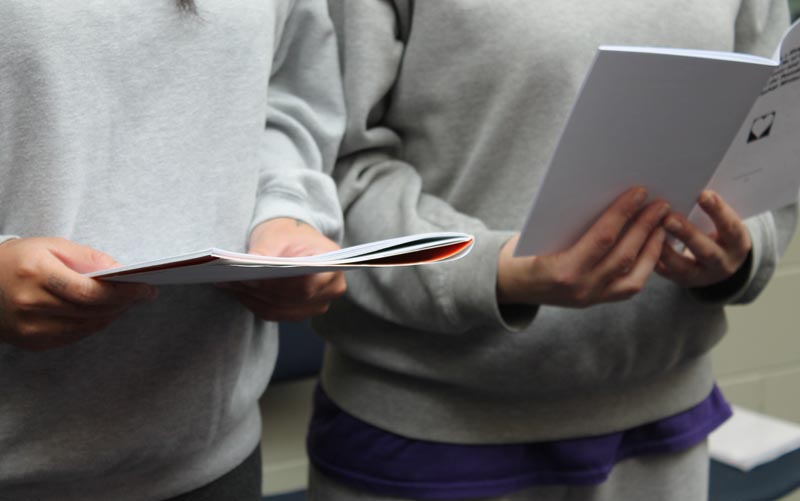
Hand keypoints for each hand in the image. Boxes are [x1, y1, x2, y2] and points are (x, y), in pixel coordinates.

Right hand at [0, 238, 156, 350]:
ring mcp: (30, 328)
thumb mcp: (51, 246)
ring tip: (126, 300)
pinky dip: (94, 323)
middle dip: (124, 303)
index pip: (90, 292)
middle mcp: (31, 304)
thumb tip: (121, 270)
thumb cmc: (18, 260)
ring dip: (112, 314)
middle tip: (142, 293)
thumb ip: (87, 257)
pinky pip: (75, 336)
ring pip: (88, 327)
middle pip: (93, 311)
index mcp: (36, 275)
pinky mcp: (33, 343)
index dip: (124, 293)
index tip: (146, 288)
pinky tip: (103, 311)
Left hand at [220, 218, 346, 320]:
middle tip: (233, 281)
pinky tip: (237, 292)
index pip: (307, 285)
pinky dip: (254, 303)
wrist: (295, 239)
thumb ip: (265, 254)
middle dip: (261, 291)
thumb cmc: (287, 234)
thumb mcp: (276, 237)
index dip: (279, 284)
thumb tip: (248, 269)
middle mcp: (332, 289)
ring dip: (253, 299)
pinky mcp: (301, 312)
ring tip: (229, 285)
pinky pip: (275, 313)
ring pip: (281, 309)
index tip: (253, 277)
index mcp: (333, 264)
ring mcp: (318, 304)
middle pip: (292, 299)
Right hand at [497, 187, 668, 306]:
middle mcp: (580, 289)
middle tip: (660, 204)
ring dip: (651, 246)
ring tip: (662, 223)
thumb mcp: (540, 234)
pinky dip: (645, 265)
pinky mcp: (596, 301)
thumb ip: (573, 224)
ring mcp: (591, 299)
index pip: (602, 238)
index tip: (639, 192)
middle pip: (624, 255)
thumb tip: (607, 195)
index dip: (624, 213)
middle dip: (645, 227)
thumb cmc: (522, 252)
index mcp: (563, 270)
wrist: (509, 285)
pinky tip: (652, 245)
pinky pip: (629, 286)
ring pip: (634, 276)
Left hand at [657, 190, 751, 287]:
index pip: (731, 227)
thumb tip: (687, 181)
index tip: (703, 194)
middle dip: (687, 233)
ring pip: (682, 267)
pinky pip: (664, 273)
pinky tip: (637, 245)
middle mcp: (722, 264)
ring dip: (664, 249)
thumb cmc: (718, 231)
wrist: (718, 263)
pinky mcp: (680, 281)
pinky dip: (651, 259)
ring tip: (649, 231)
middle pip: (706, 251)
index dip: (718, 211)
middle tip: (669, 218)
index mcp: (737, 244)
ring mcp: (700, 277)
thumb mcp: (724, 222)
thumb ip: (712, 208)